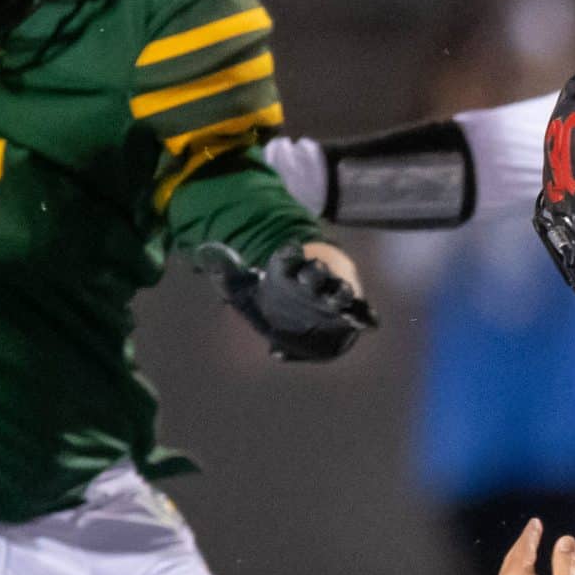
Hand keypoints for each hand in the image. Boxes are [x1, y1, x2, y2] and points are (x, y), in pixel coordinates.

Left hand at [197, 239, 378, 361]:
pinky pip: (360, 313)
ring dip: (341, 292)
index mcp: (287, 273)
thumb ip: (228, 277)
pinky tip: (369, 324)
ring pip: (339, 290)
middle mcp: (312, 282)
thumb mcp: (245, 293)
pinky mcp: (348, 314)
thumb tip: (205, 252)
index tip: (291, 250)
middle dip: (316, 272)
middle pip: (316, 272)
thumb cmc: (274, 300)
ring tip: (343, 297)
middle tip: (315, 273)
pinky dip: (365, 317)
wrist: (302, 316)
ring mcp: (331, 297)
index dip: (290, 254)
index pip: (287, 258)